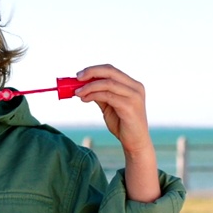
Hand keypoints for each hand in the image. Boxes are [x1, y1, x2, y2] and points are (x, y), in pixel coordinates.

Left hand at [73, 64, 160, 201]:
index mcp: (132, 84)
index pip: (111, 70)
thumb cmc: (122, 124)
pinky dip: (93, 95)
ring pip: (107, 83)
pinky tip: (85, 99)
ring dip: (89, 86)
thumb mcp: (109, 105)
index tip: (79, 75)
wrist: (135, 143)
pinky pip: (108, 96)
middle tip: (77, 78)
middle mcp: (136, 87)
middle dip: (91, 73)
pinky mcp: (130, 107)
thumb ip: (100, 94)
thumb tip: (82, 85)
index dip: (94, 70)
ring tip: (77, 92)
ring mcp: (134, 96)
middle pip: (110, 71)